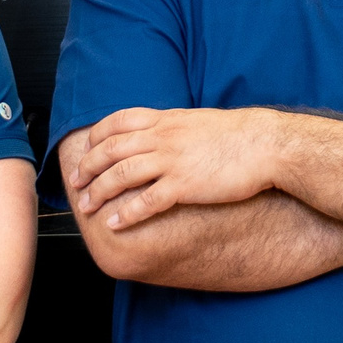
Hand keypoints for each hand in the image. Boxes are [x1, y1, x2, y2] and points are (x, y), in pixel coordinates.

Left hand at [65, 107, 272, 230]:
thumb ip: (175, 127)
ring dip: (99, 192)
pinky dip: (126, 213)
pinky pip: (146, 200)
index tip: (86, 150)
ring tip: (88, 207)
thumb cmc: (239, 135)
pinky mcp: (184, 184)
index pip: (118, 122)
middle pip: (111, 149)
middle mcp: (163, 137)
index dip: (96, 137)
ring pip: (121, 174)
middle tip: (76, 183)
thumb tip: (162, 134)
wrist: (266, 144)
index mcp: (167, 119)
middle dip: (88, 167)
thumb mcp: (199, 121)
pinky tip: (115, 223)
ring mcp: (172, 160)